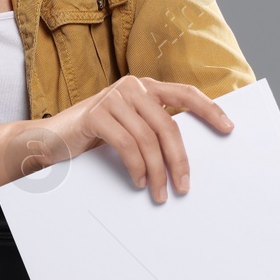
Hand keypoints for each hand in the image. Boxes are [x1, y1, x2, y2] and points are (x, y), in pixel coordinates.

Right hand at [46, 75, 232, 202]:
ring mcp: (112, 97)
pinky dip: (136, 167)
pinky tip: (138, 181)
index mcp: (144, 87)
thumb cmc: (95, 137)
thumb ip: (153, 129)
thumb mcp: (130, 127)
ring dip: (157, 171)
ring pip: (149, 138)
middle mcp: (131, 86)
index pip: (185, 93)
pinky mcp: (96, 113)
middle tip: (183, 186)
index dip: (209, 110)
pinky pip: (127, 144)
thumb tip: (187, 156)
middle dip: (179, 160)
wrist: (51, 139)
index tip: (228, 129)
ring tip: (159, 192)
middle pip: (168, 125)